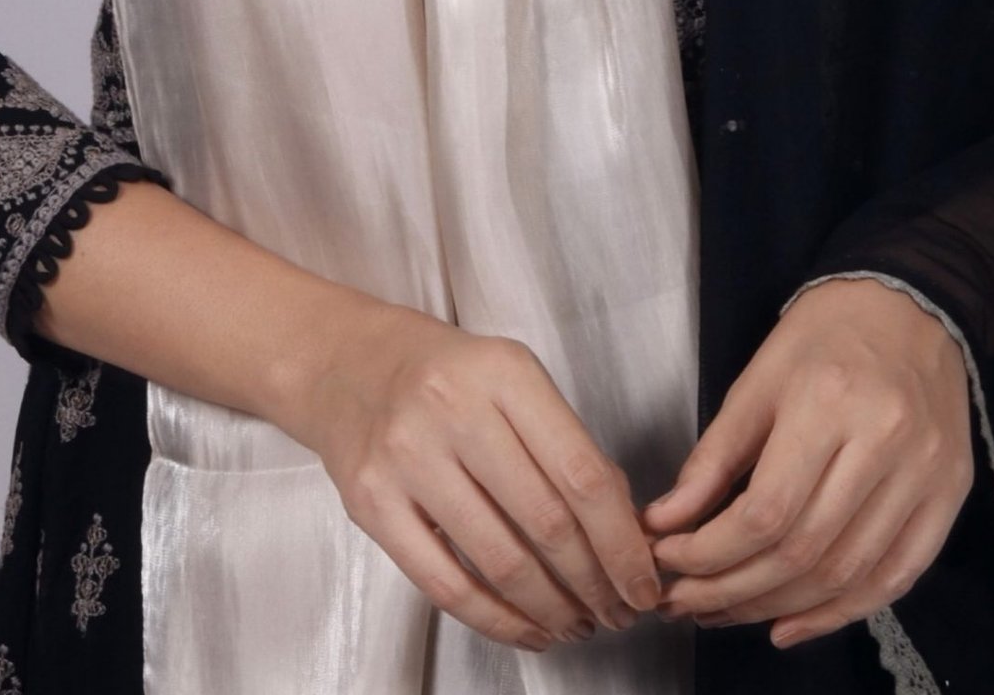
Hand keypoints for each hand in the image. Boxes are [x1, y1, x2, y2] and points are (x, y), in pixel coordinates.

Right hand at [288, 295, 659, 650]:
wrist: (349, 364)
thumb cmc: (448, 375)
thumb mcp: (513, 378)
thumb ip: (565, 442)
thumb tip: (622, 528)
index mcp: (504, 373)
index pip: (581, 472)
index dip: (621, 541)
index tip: (644, 580)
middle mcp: (454, 410)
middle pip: (546, 522)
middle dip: (595, 582)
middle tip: (619, 612)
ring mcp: (408, 458)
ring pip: (500, 561)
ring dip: (552, 608)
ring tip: (579, 624)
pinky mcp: (372, 504)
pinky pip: (446, 585)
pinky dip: (497, 620)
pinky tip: (529, 630)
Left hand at [638, 277, 972, 648]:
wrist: (911, 302)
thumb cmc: (825, 333)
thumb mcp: (757, 379)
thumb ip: (712, 457)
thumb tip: (665, 523)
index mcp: (827, 401)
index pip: (765, 511)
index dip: (710, 554)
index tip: (668, 565)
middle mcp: (885, 441)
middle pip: (803, 551)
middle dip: (734, 591)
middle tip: (688, 604)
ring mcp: (926, 473)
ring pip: (846, 573)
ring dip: (779, 608)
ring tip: (728, 614)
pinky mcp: (950, 494)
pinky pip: (897, 577)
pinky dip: (843, 612)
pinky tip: (793, 623)